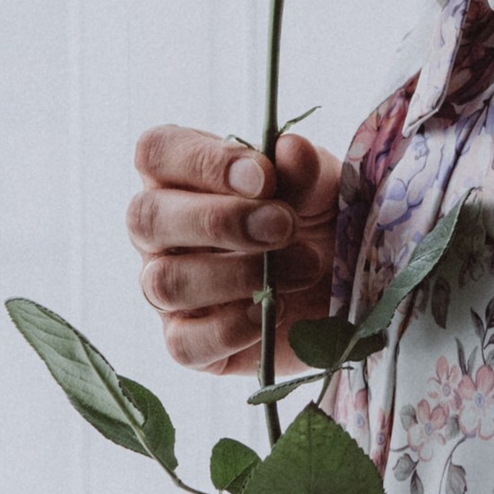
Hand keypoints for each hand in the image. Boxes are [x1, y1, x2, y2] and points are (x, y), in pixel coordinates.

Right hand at [127, 124, 343, 374]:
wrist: (347, 290)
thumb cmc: (320, 224)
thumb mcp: (323, 188)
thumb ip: (304, 170)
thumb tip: (289, 150)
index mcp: (181, 178)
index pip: (156, 153)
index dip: (202, 161)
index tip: (264, 176)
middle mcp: (162, 233)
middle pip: (145, 217)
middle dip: (218, 221)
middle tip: (284, 225)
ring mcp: (167, 289)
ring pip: (164, 282)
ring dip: (238, 275)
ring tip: (303, 266)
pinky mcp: (187, 342)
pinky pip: (183, 342)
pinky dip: (232, 327)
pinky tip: (273, 310)